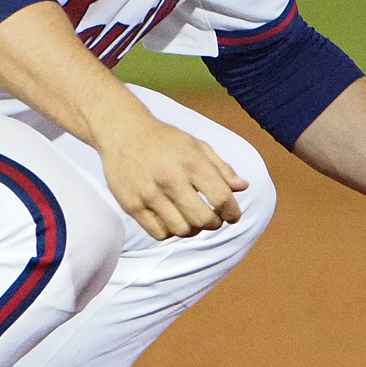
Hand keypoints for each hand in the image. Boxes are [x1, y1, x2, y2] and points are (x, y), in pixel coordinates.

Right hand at [97, 109, 248, 240]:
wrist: (122, 132)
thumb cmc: (164, 140)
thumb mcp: (197, 145)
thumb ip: (221, 168)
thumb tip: (242, 187)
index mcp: (191, 162)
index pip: (221, 198)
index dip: (232, 212)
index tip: (233, 215)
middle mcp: (170, 179)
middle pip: (203, 220)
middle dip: (215, 223)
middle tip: (213, 219)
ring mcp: (149, 195)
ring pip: (182, 230)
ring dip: (193, 229)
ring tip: (192, 219)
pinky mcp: (132, 206)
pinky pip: (159, 234)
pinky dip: (170, 232)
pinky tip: (172, 219)